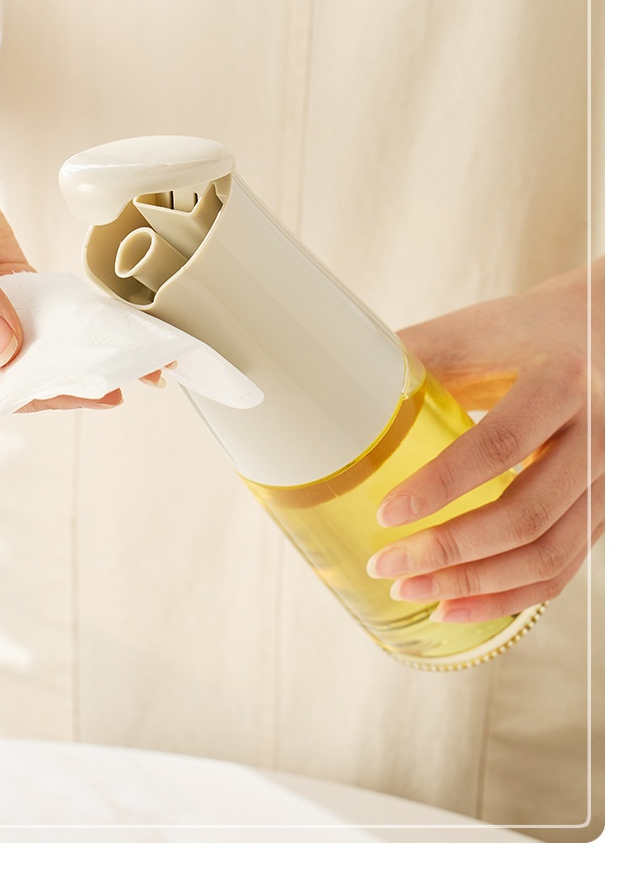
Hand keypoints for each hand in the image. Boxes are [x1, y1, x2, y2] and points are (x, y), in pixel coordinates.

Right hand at [0, 88, 128, 411]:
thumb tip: (1, 349)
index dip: (27, 392)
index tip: (81, 388)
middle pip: (3, 374)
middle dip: (63, 380)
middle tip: (123, 379)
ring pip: (25, 346)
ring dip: (73, 353)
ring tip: (126, 360)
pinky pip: (32, 309)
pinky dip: (68, 318)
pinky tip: (103, 325)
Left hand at [366, 262, 603, 621]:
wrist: (602, 330)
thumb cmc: (523, 330)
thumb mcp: (472, 332)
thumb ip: (413, 363)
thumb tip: (332, 396)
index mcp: (559, 381)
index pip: (498, 444)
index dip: (441, 486)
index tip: (386, 513)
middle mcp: (598, 435)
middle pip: (526, 515)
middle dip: (450, 552)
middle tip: (386, 564)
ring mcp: (610, 479)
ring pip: (549, 555)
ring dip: (476, 587)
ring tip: (412, 591)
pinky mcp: (606, 509)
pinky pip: (563, 568)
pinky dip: (510, 595)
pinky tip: (458, 604)